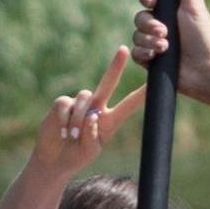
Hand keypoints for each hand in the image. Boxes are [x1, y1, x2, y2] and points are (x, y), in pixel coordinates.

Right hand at [32, 50, 146, 174]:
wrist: (54, 159)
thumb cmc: (77, 156)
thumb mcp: (89, 151)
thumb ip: (92, 136)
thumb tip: (91, 116)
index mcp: (110, 120)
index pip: (128, 105)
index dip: (140, 95)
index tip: (154, 84)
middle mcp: (96, 107)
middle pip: (108, 83)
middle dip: (115, 66)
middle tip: (123, 50)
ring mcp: (79, 104)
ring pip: (83, 98)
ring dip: (78, 118)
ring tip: (72, 135)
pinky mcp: (62, 104)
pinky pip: (65, 104)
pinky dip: (64, 119)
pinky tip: (62, 131)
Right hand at [131, 0, 209, 106]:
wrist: (206, 70)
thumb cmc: (204, 37)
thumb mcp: (194, 7)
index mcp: (170, 10)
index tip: (153, 1)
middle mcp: (160, 25)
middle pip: (139, 17)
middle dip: (150, 25)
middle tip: (165, 32)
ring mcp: (154, 43)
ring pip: (136, 35)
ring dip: (149, 41)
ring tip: (166, 47)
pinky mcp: (150, 60)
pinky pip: (136, 53)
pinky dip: (145, 54)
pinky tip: (157, 57)